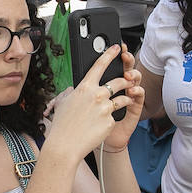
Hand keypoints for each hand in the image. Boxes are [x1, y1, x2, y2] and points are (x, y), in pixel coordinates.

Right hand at [44, 45, 143, 159]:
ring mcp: (105, 108)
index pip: (100, 65)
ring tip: (127, 100)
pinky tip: (104, 124)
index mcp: (84, 87)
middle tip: (129, 79)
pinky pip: (116, 116)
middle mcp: (97, 95)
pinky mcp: (110, 121)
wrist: (65, 145)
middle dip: (127, 79)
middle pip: (119, 80)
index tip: (118, 48)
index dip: (110, 54)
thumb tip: (74, 90)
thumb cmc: (62, 125)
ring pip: (123, 98)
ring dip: (127, 98)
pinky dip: (113, 118)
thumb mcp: (63, 103)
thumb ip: (72, 93)